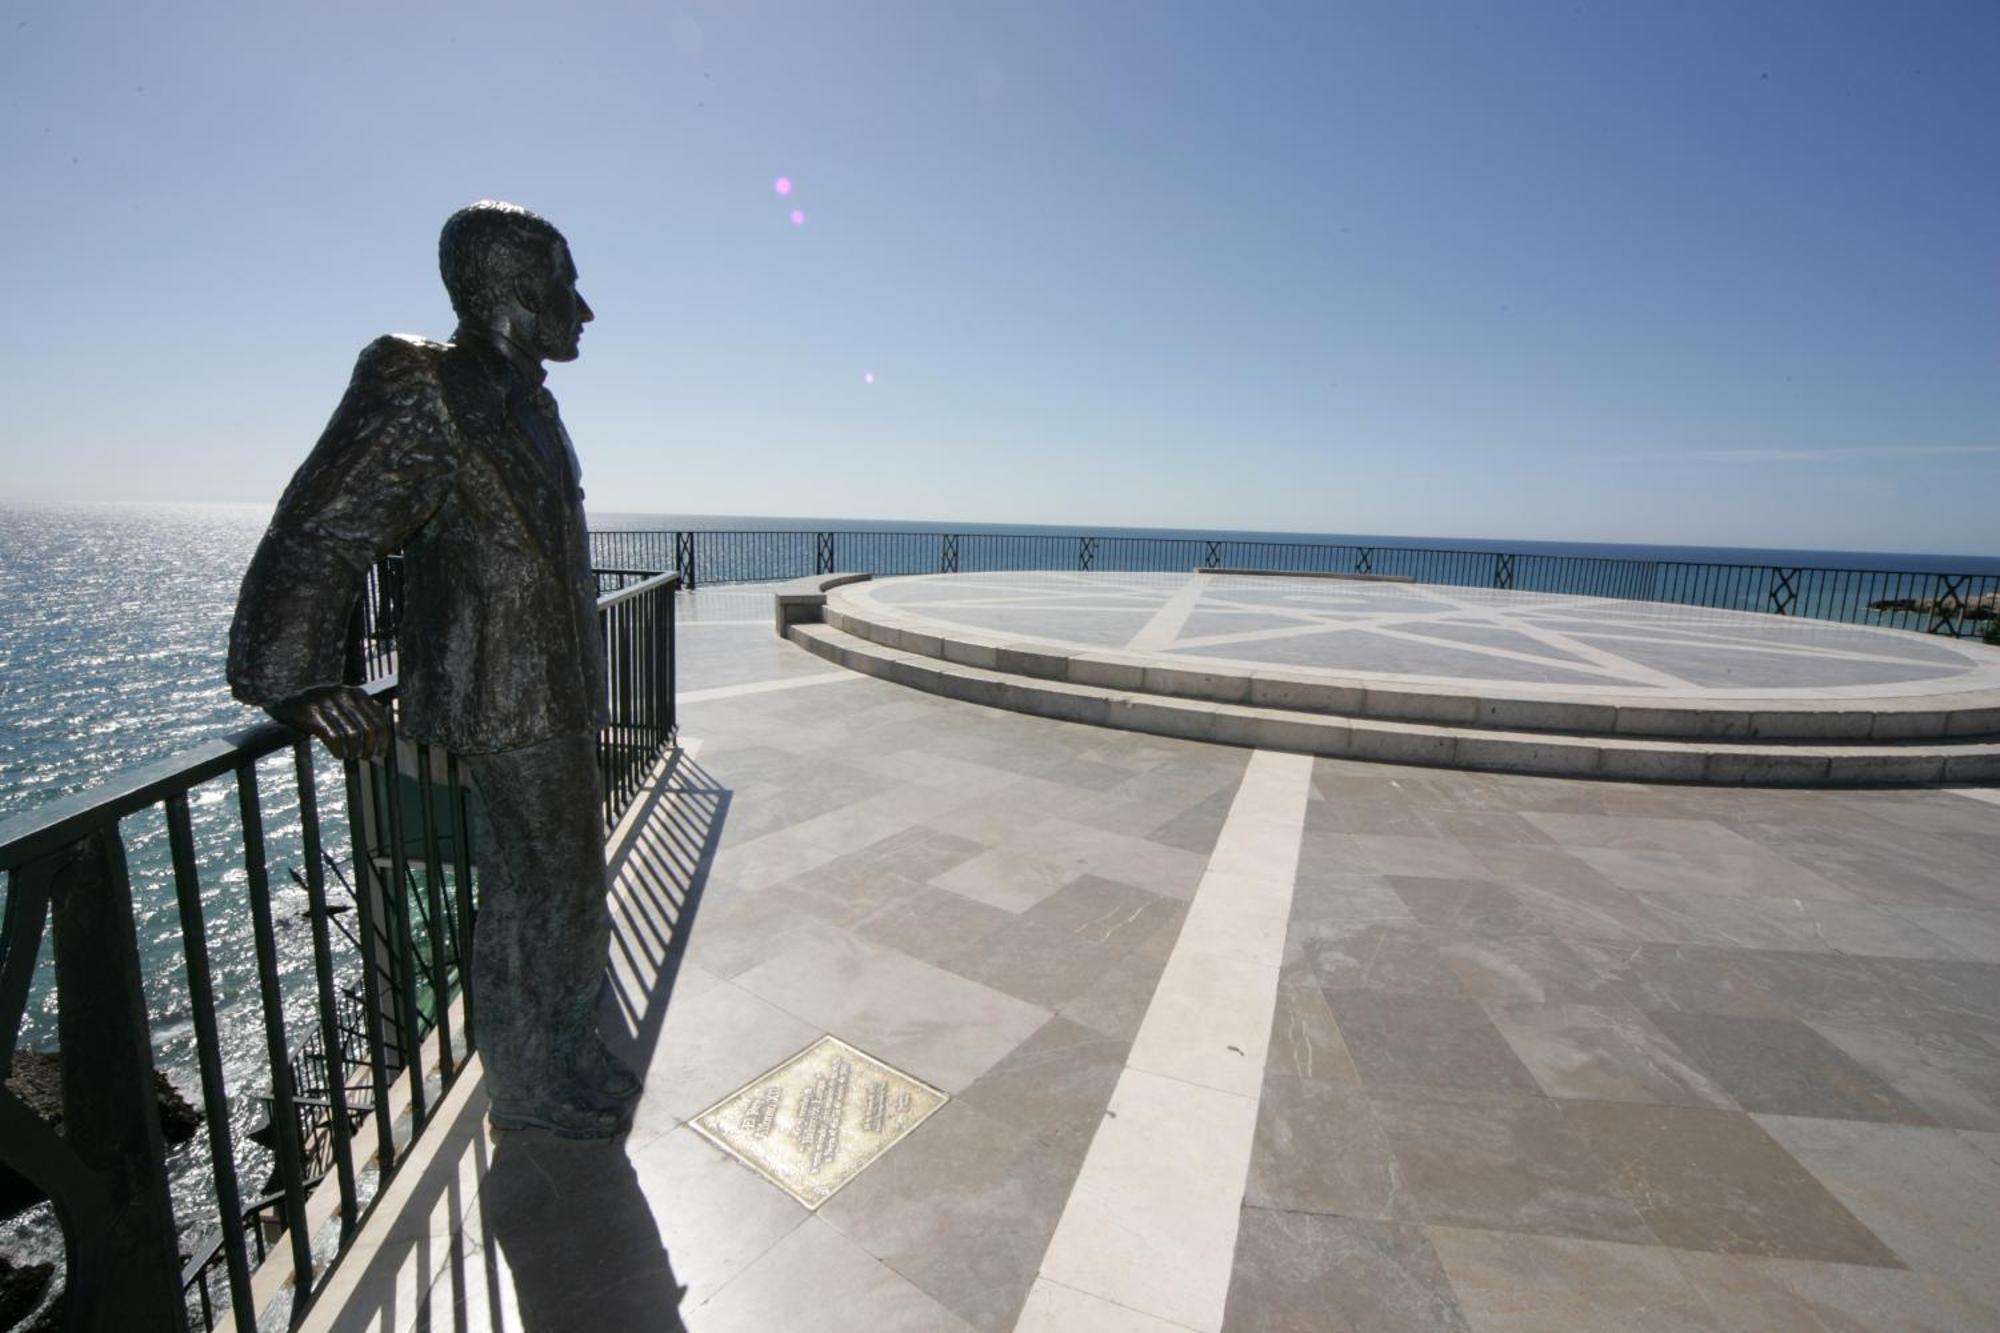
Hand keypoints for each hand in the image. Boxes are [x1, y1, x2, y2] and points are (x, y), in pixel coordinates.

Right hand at [266, 685, 391, 761]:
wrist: (286, 693)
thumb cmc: (319, 703)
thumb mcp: (344, 701)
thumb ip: (361, 715)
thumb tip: (379, 742)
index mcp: (357, 693)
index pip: (379, 719)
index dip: (383, 739)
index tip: (381, 753)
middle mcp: (345, 696)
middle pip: (368, 729)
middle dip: (369, 748)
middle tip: (365, 757)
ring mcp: (328, 704)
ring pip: (353, 735)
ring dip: (354, 751)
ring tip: (350, 755)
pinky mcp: (313, 714)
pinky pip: (334, 738)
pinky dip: (340, 750)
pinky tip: (339, 754)